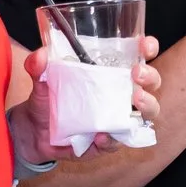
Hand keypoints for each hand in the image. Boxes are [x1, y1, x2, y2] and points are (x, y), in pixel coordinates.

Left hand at [7, 38, 161, 165]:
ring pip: (147, 113)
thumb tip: (40, 56)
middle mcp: (121, 93)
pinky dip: (111, 139)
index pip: (139, 55)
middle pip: (151, 83)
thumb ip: (38, 65)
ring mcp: (118, 118)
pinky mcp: (109, 141)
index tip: (145, 45)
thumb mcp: (40, 79)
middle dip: (150, 76)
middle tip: (136, 73)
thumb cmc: (48, 98)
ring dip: (147, 105)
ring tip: (135, 101)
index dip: (148, 48)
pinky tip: (100, 136)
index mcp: (111, 71)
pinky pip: (118, 141)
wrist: (33, 131)